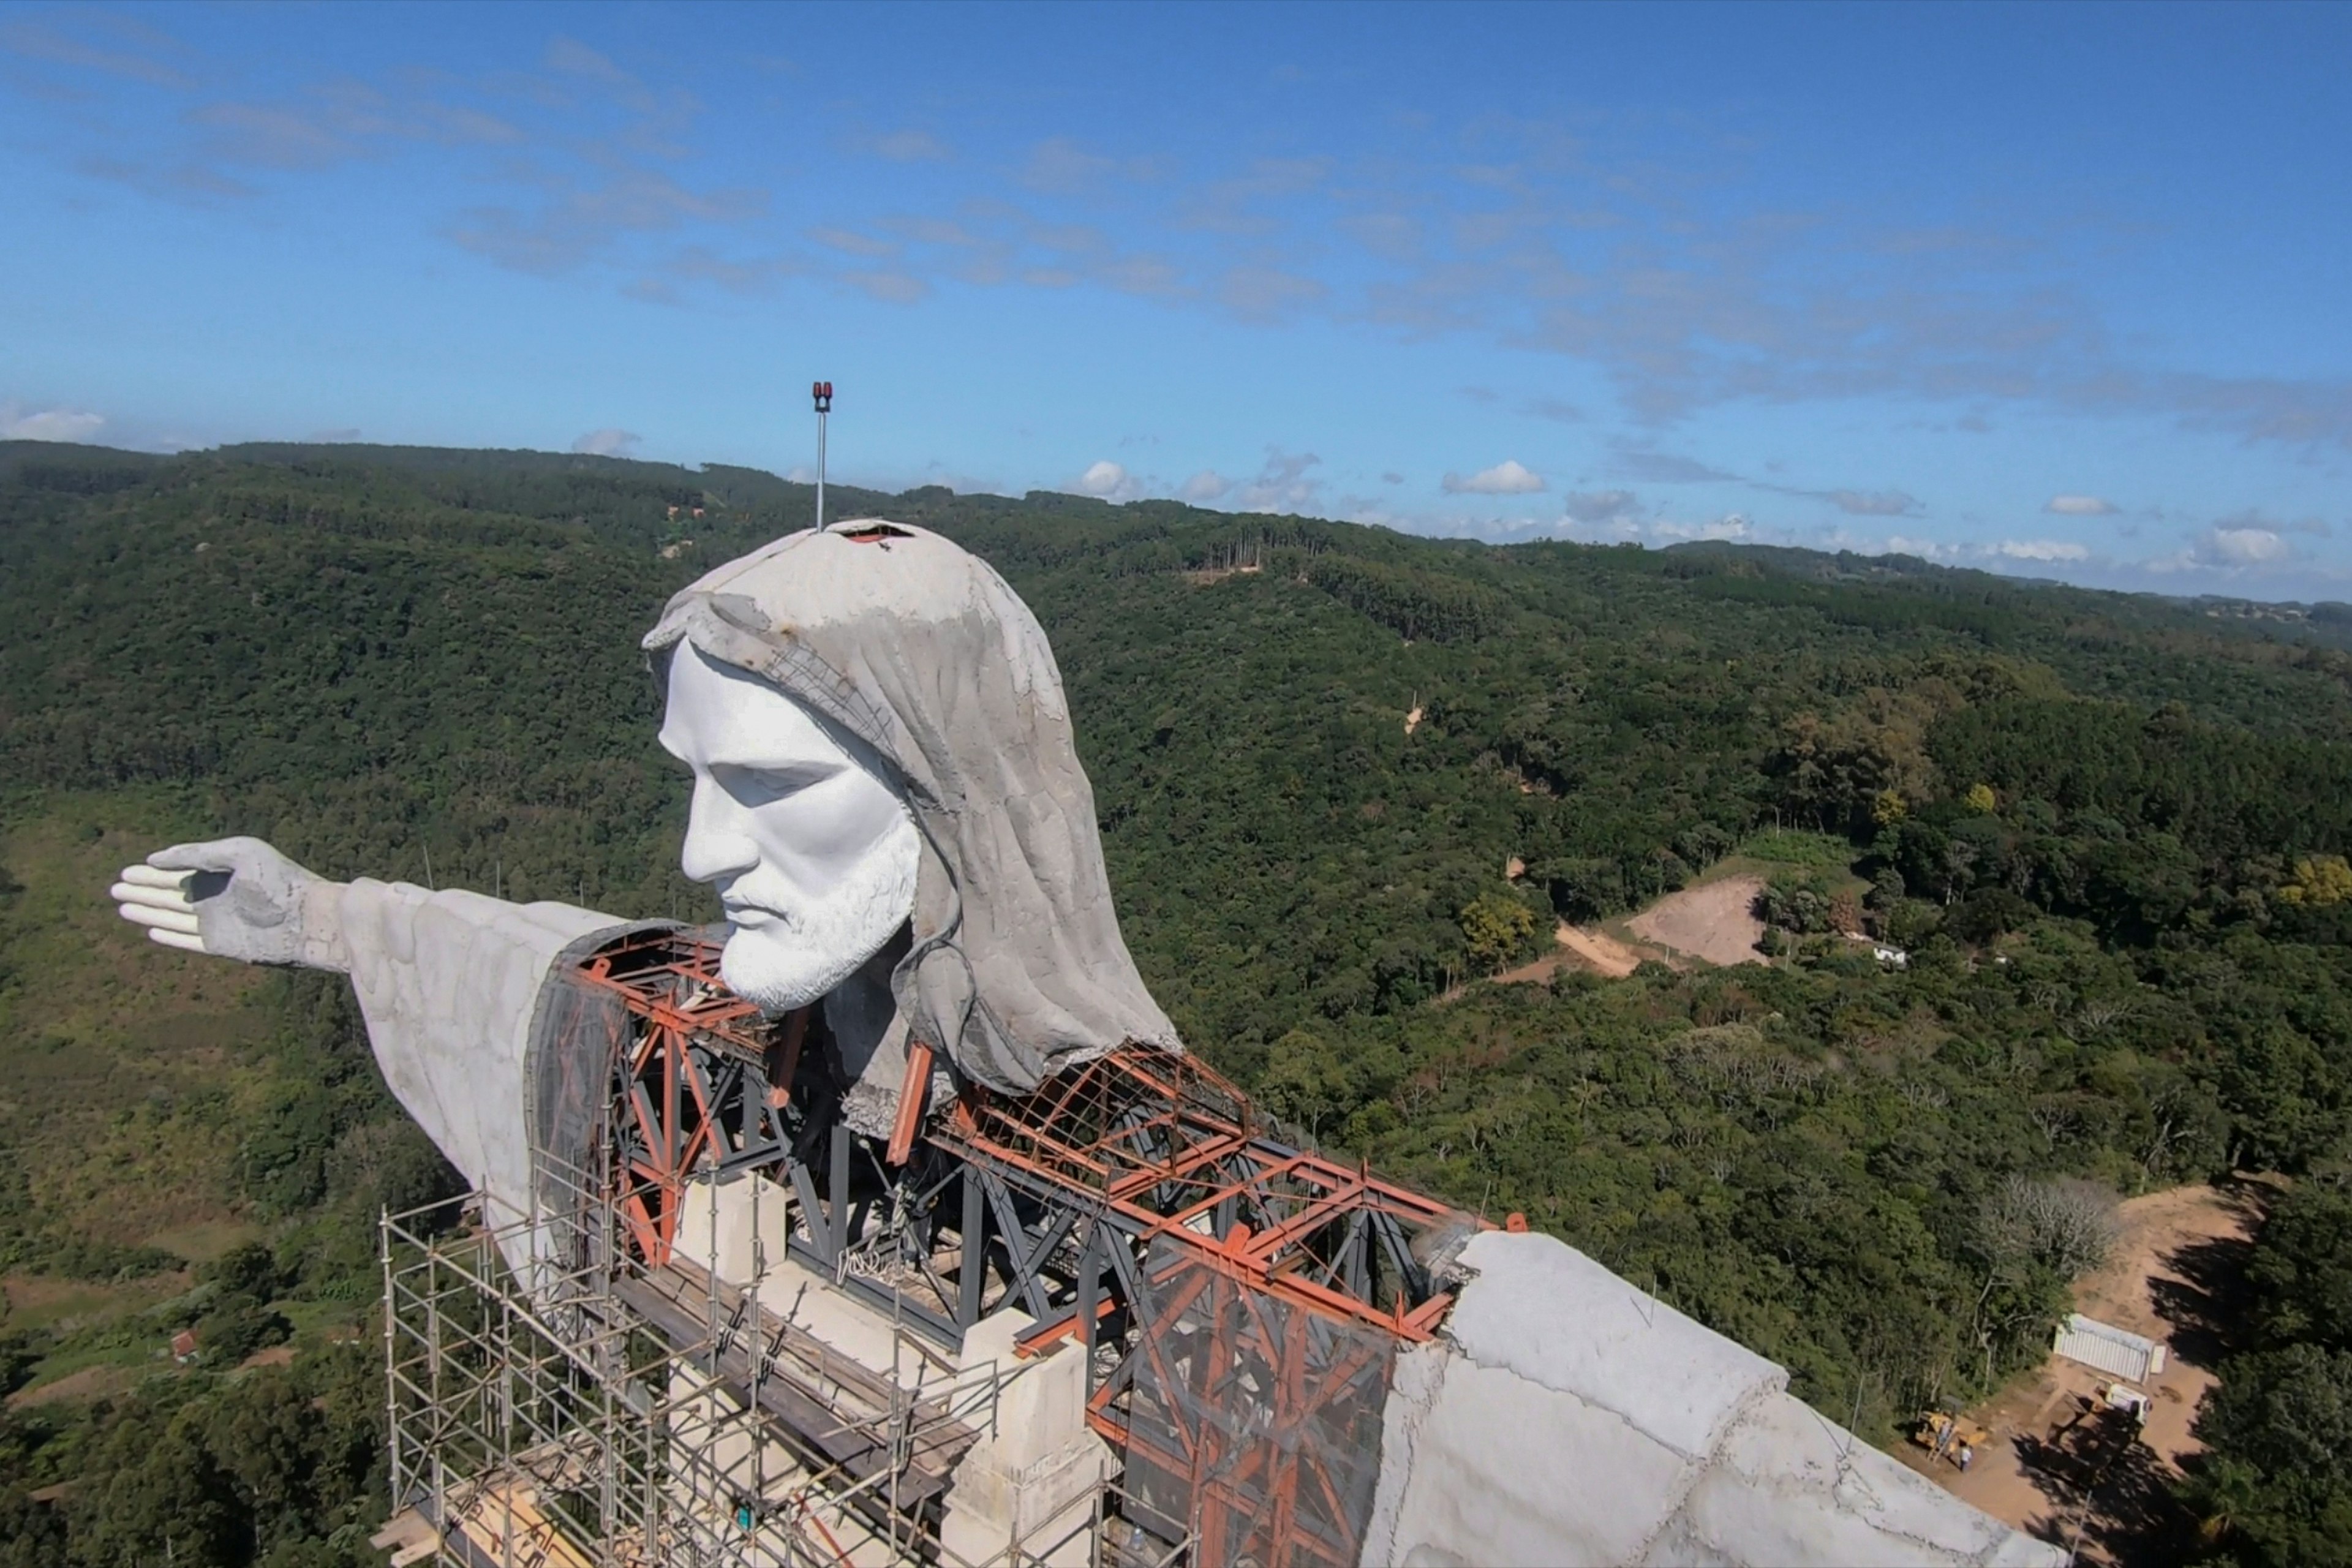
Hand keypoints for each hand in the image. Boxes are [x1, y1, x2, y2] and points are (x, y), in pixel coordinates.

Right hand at [110, 837, 346, 969]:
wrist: (307, 918)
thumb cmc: (279, 881)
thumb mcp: (239, 853)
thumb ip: (197, 853)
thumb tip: (155, 858)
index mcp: (222, 873)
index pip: (179, 871)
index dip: (152, 872)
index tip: (127, 871)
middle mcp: (218, 897)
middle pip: (171, 893)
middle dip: (144, 890)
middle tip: (116, 887)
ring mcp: (219, 922)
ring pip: (173, 916)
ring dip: (148, 910)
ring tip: (122, 905)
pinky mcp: (221, 945)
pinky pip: (187, 940)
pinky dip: (169, 935)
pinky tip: (150, 929)